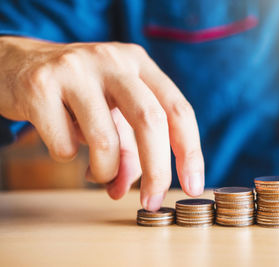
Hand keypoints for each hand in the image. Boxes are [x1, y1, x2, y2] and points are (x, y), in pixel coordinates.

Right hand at [0, 36, 203, 209]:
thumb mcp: (112, 112)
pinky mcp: (41, 86)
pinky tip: (61, 139)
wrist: (18, 65)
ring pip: (105, 140)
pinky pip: (64, 146)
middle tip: (152, 202)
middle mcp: (112, 60)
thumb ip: (129, 149)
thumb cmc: (78, 94)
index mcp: (139, 63)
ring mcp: (76, 70)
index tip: (193, 186)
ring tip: (96, 171)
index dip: (190, 151)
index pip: (178, 109)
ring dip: (105, 171)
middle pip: (150, 121)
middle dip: (157, 171)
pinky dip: (67, 157)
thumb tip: (128, 191)